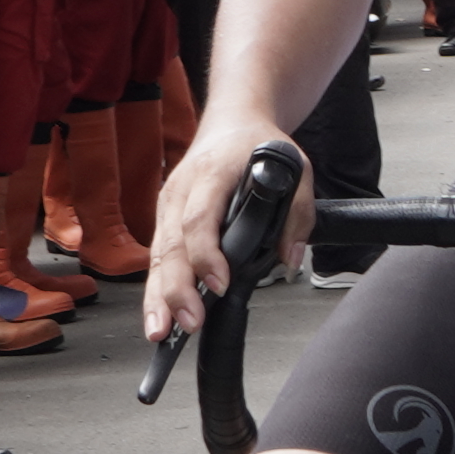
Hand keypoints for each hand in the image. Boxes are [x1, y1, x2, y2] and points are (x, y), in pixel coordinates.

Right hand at [137, 122, 305, 346]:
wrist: (232, 120)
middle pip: (172, 244)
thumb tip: (290, 257)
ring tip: (161, 332)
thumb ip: (299, 213)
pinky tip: (158, 317)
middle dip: (177, 289)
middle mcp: (181, 189)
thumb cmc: (258, 142)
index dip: (206, 254)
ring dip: (158, 297)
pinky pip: (157, 258)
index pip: (200, 219)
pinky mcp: (164, 220)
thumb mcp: (296, 166)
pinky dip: (155, 290)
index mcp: (211, 172)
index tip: (220, 282)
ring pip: (158, 256)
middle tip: (190, 321)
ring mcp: (167, 205)